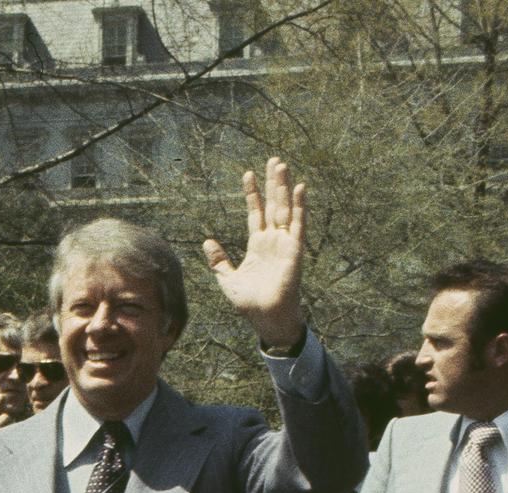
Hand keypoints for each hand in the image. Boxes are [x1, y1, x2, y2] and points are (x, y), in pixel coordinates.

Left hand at [200, 156, 308, 349]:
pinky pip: (298, 223)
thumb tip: (207, 242)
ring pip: (285, 208)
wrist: (265, 317)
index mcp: (258, 245)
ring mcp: (285, 242)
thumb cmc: (249, 302)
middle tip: (273, 159)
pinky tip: (300, 188)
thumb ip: (218, 260)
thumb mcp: (227, 279)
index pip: (255, 213)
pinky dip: (300, 206)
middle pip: (273, 204)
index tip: (248, 174)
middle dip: (273, 182)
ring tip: (282, 165)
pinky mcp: (295, 249)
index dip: (252, 194)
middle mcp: (273, 239)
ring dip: (284, 187)